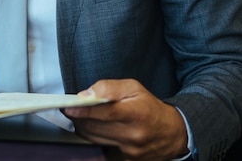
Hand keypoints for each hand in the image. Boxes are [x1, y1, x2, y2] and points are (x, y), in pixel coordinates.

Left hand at [63, 79, 188, 159]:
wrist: (173, 132)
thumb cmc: (150, 108)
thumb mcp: (134, 88)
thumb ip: (109, 88)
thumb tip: (86, 94)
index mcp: (136, 113)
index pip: (105, 112)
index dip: (84, 110)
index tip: (69, 107)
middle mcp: (134, 134)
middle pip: (96, 127)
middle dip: (79, 118)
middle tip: (71, 110)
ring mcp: (130, 149)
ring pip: (96, 139)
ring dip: (84, 128)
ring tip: (81, 117)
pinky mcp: (128, 158)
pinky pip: (103, 147)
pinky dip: (95, 137)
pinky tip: (95, 128)